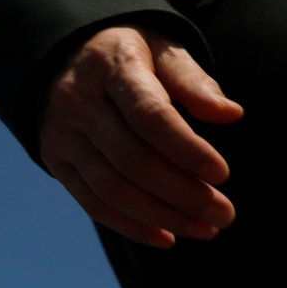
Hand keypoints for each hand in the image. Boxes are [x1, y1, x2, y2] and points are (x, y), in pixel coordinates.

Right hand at [37, 25, 244, 246]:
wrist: (63, 57)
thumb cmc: (131, 56)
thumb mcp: (162, 50)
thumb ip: (194, 81)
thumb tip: (230, 114)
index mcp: (112, 68)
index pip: (149, 115)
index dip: (186, 149)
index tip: (223, 175)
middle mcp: (80, 103)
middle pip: (131, 159)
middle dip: (182, 193)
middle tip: (225, 215)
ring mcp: (63, 136)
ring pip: (112, 188)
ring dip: (162, 216)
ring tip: (205, 230)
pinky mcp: (56, 162)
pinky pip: (92, 202)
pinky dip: (131, 225)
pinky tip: (167, 237)